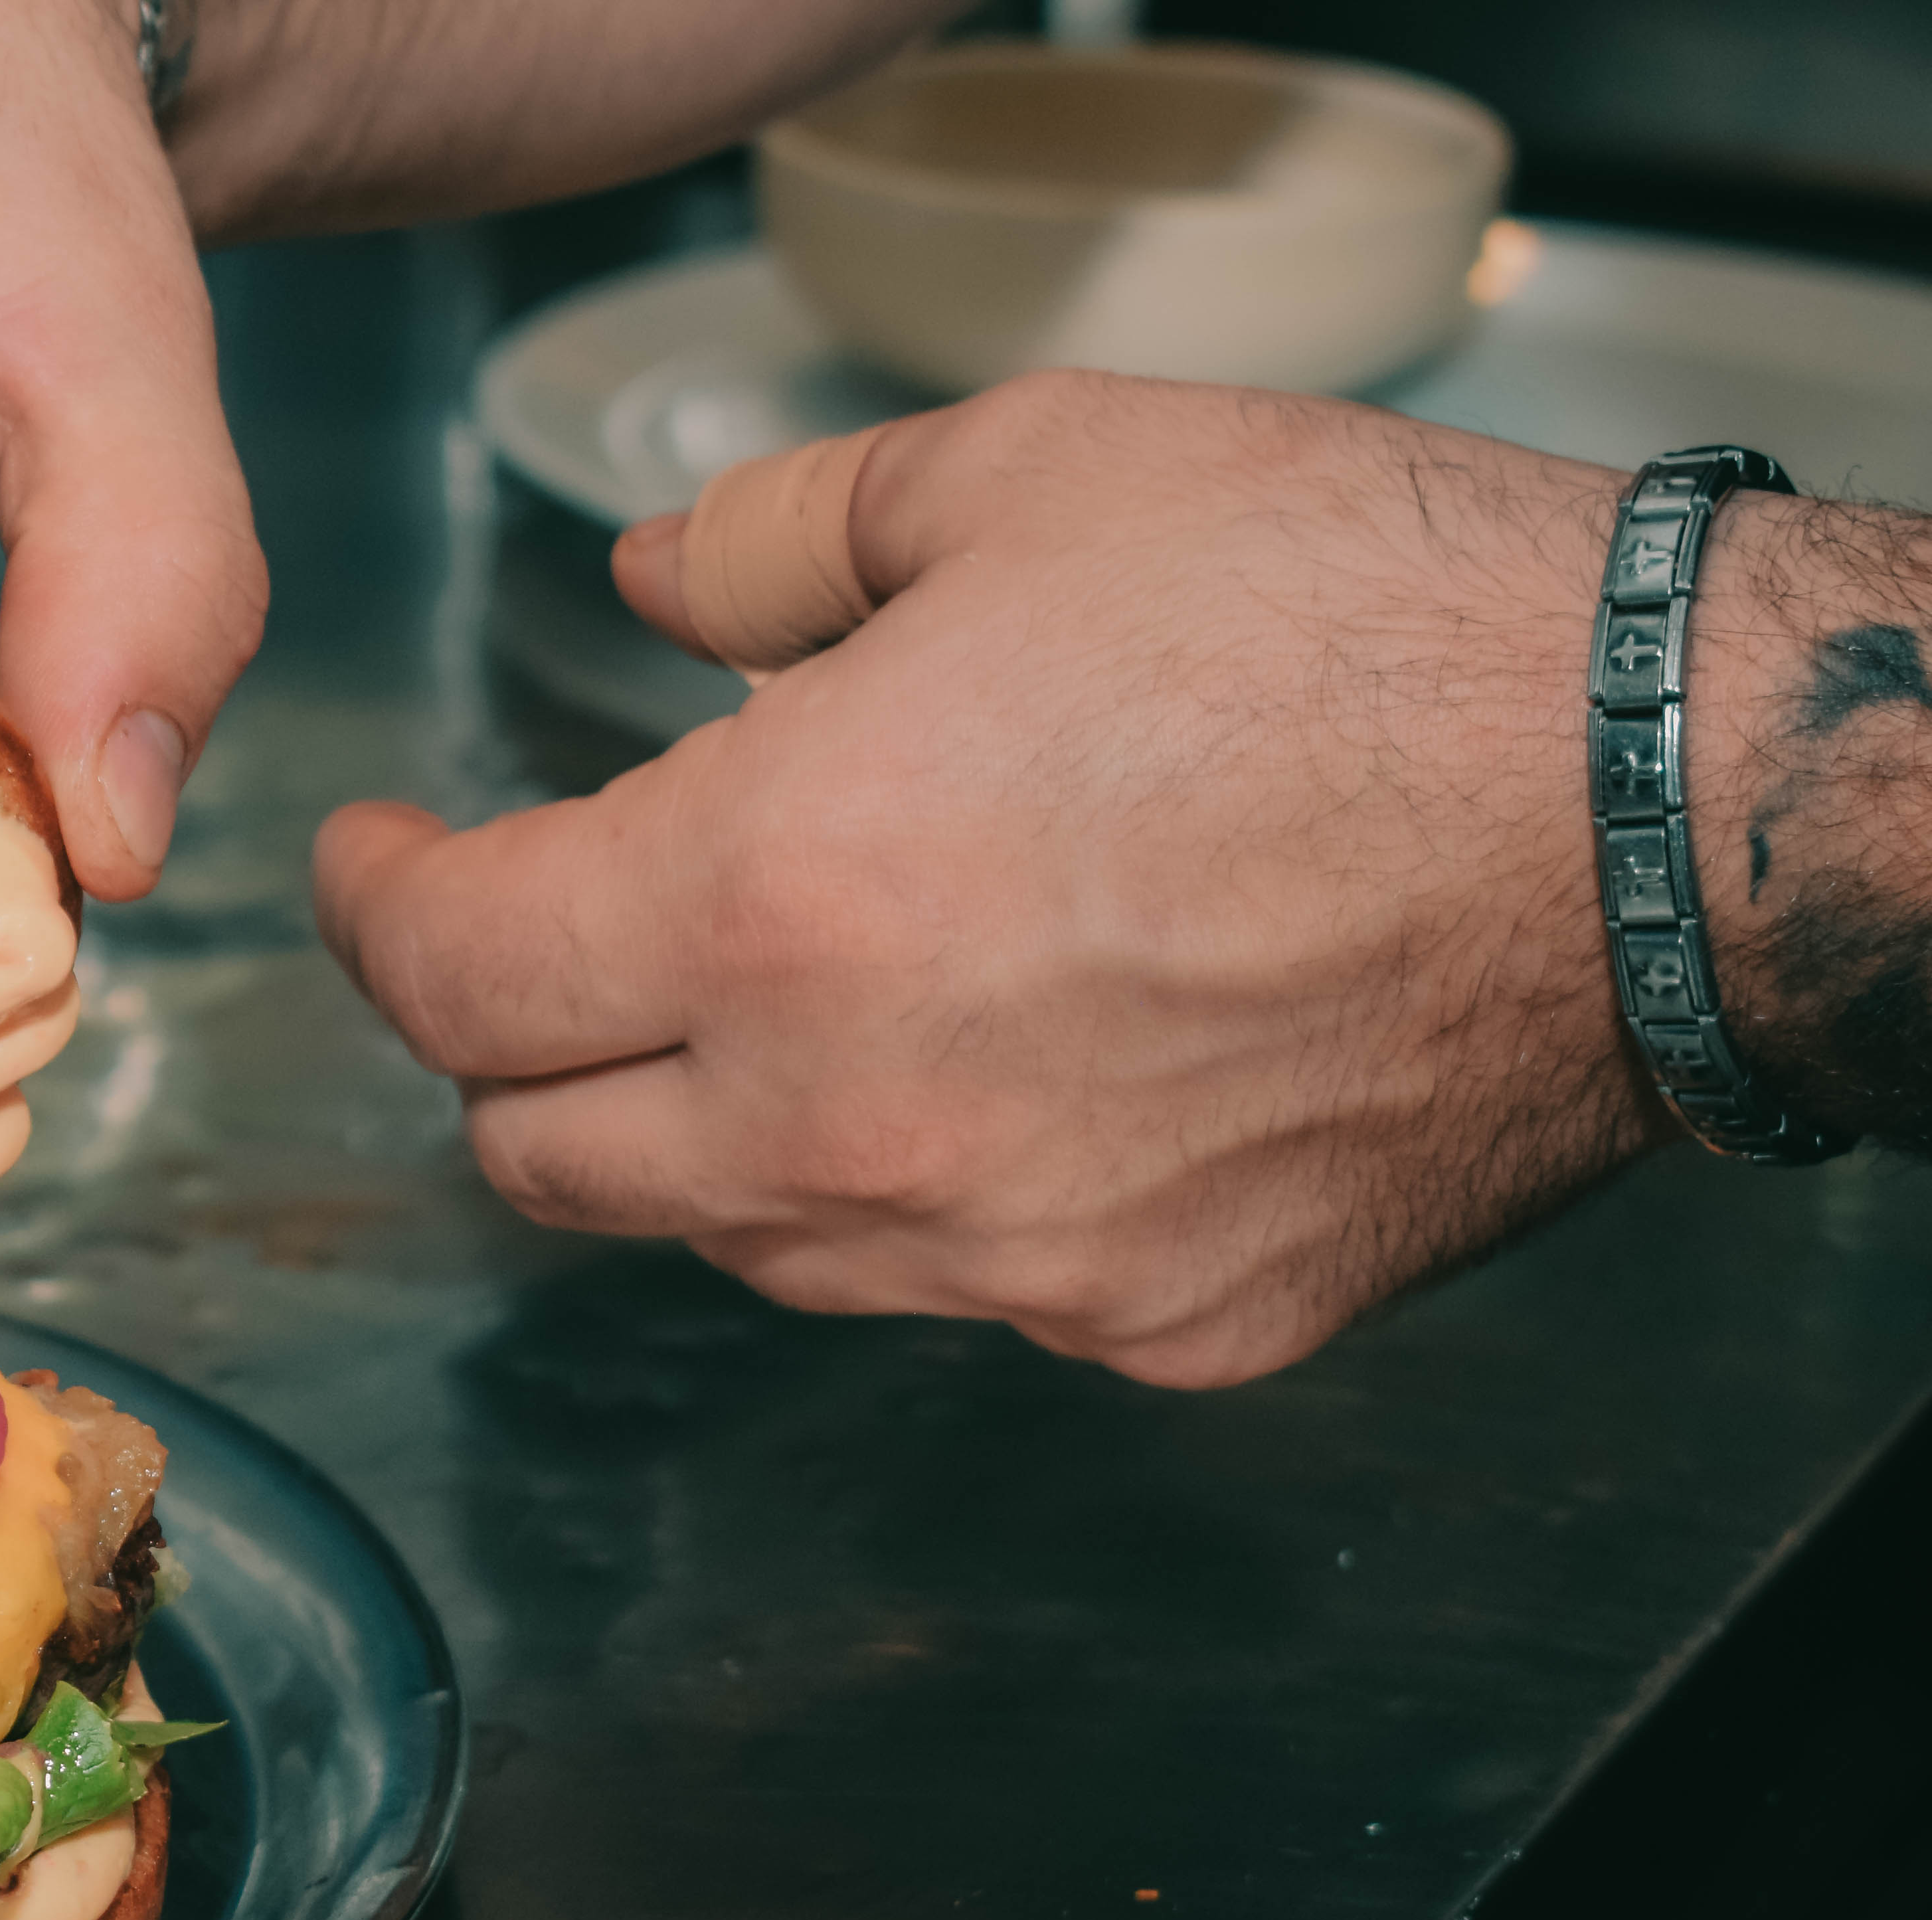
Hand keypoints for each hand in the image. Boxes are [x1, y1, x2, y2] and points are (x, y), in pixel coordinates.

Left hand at [315, 373, 1680, 1387]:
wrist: (1660, 808)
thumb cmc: (1355, 615)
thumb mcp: (1025, 476)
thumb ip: (776, 545)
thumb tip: (651, 598)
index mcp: (775, 901)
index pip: (451, 980)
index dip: (377, 916)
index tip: (377, 867)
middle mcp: (852, 1123)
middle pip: (542, 1154)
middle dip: (508, 1044)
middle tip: (542, 940)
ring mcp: (1005, 1256)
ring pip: (735, 1237)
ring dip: (704, 1124)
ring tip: (790, 987)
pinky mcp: (1152, 1326)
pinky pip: (956, 1285)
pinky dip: (928, 1187)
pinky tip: (1012, 1068)